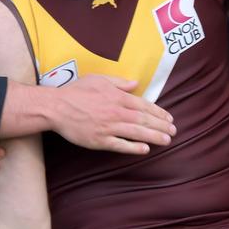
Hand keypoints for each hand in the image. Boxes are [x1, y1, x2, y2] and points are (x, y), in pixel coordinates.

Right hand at [49, 75, 176, 153]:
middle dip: (161, 126)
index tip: (169, 118)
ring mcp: (108, 127)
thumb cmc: (76, 91)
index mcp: (117, 97)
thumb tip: (136, 84)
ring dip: (154, 137)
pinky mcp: (99, 140)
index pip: (144, 106)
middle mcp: (116, 112)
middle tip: (173, 131)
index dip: (159, 113)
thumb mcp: (99, 79)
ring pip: (136, 133)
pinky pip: (120, 145)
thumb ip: (119, 82)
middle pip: (144, 120)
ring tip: (166, 140)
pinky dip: (133, 147)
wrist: (55, 107)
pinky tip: (145, 149)